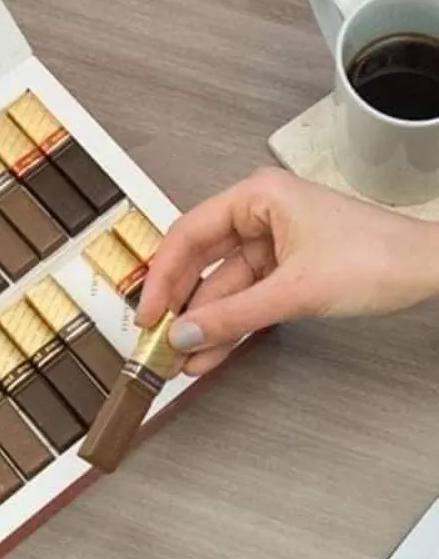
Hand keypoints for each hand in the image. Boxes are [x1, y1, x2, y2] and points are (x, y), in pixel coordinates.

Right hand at [138, 169, 438, 375]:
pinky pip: (244, 301)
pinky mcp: (283, 272)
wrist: (430, 271)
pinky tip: (209, 353)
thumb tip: (182, 335)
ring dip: (204, 326)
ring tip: (181, 360)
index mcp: (256, 198)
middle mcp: (258, 217)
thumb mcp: (295, 291)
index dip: (162, 278)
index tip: (148, 314)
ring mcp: (270, 246)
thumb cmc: (377, 257)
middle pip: (199, 264)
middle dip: (180, 307)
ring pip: (221, 289)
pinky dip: (228, 327)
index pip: (188, 236)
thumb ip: (232, 316)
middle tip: (157, 341)